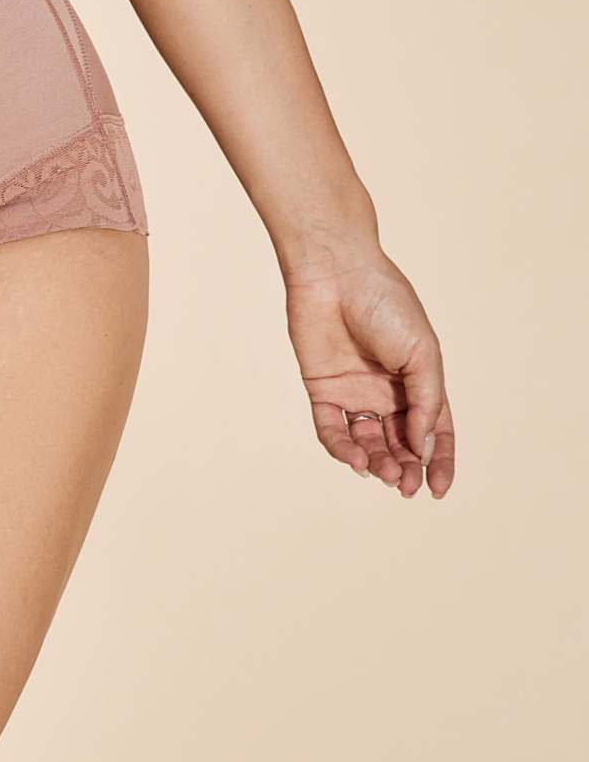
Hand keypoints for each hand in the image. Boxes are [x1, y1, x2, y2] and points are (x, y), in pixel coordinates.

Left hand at [283, 245, 455, 497]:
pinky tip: (356, 459)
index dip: (438, 462)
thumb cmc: (386, 303)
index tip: (438, 490)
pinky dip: (343, 449)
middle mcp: (387, 392)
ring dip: (377, 463)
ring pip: (368, 443)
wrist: (336, 272)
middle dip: (406, 469)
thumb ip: (427, 402)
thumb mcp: (422, 354)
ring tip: (384, 474)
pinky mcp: (322, 389)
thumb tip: (422, 448)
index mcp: (419, 381)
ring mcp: (354, 392)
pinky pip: (332, 429)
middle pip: (400, 444)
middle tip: (406, 487)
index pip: (435, 432)